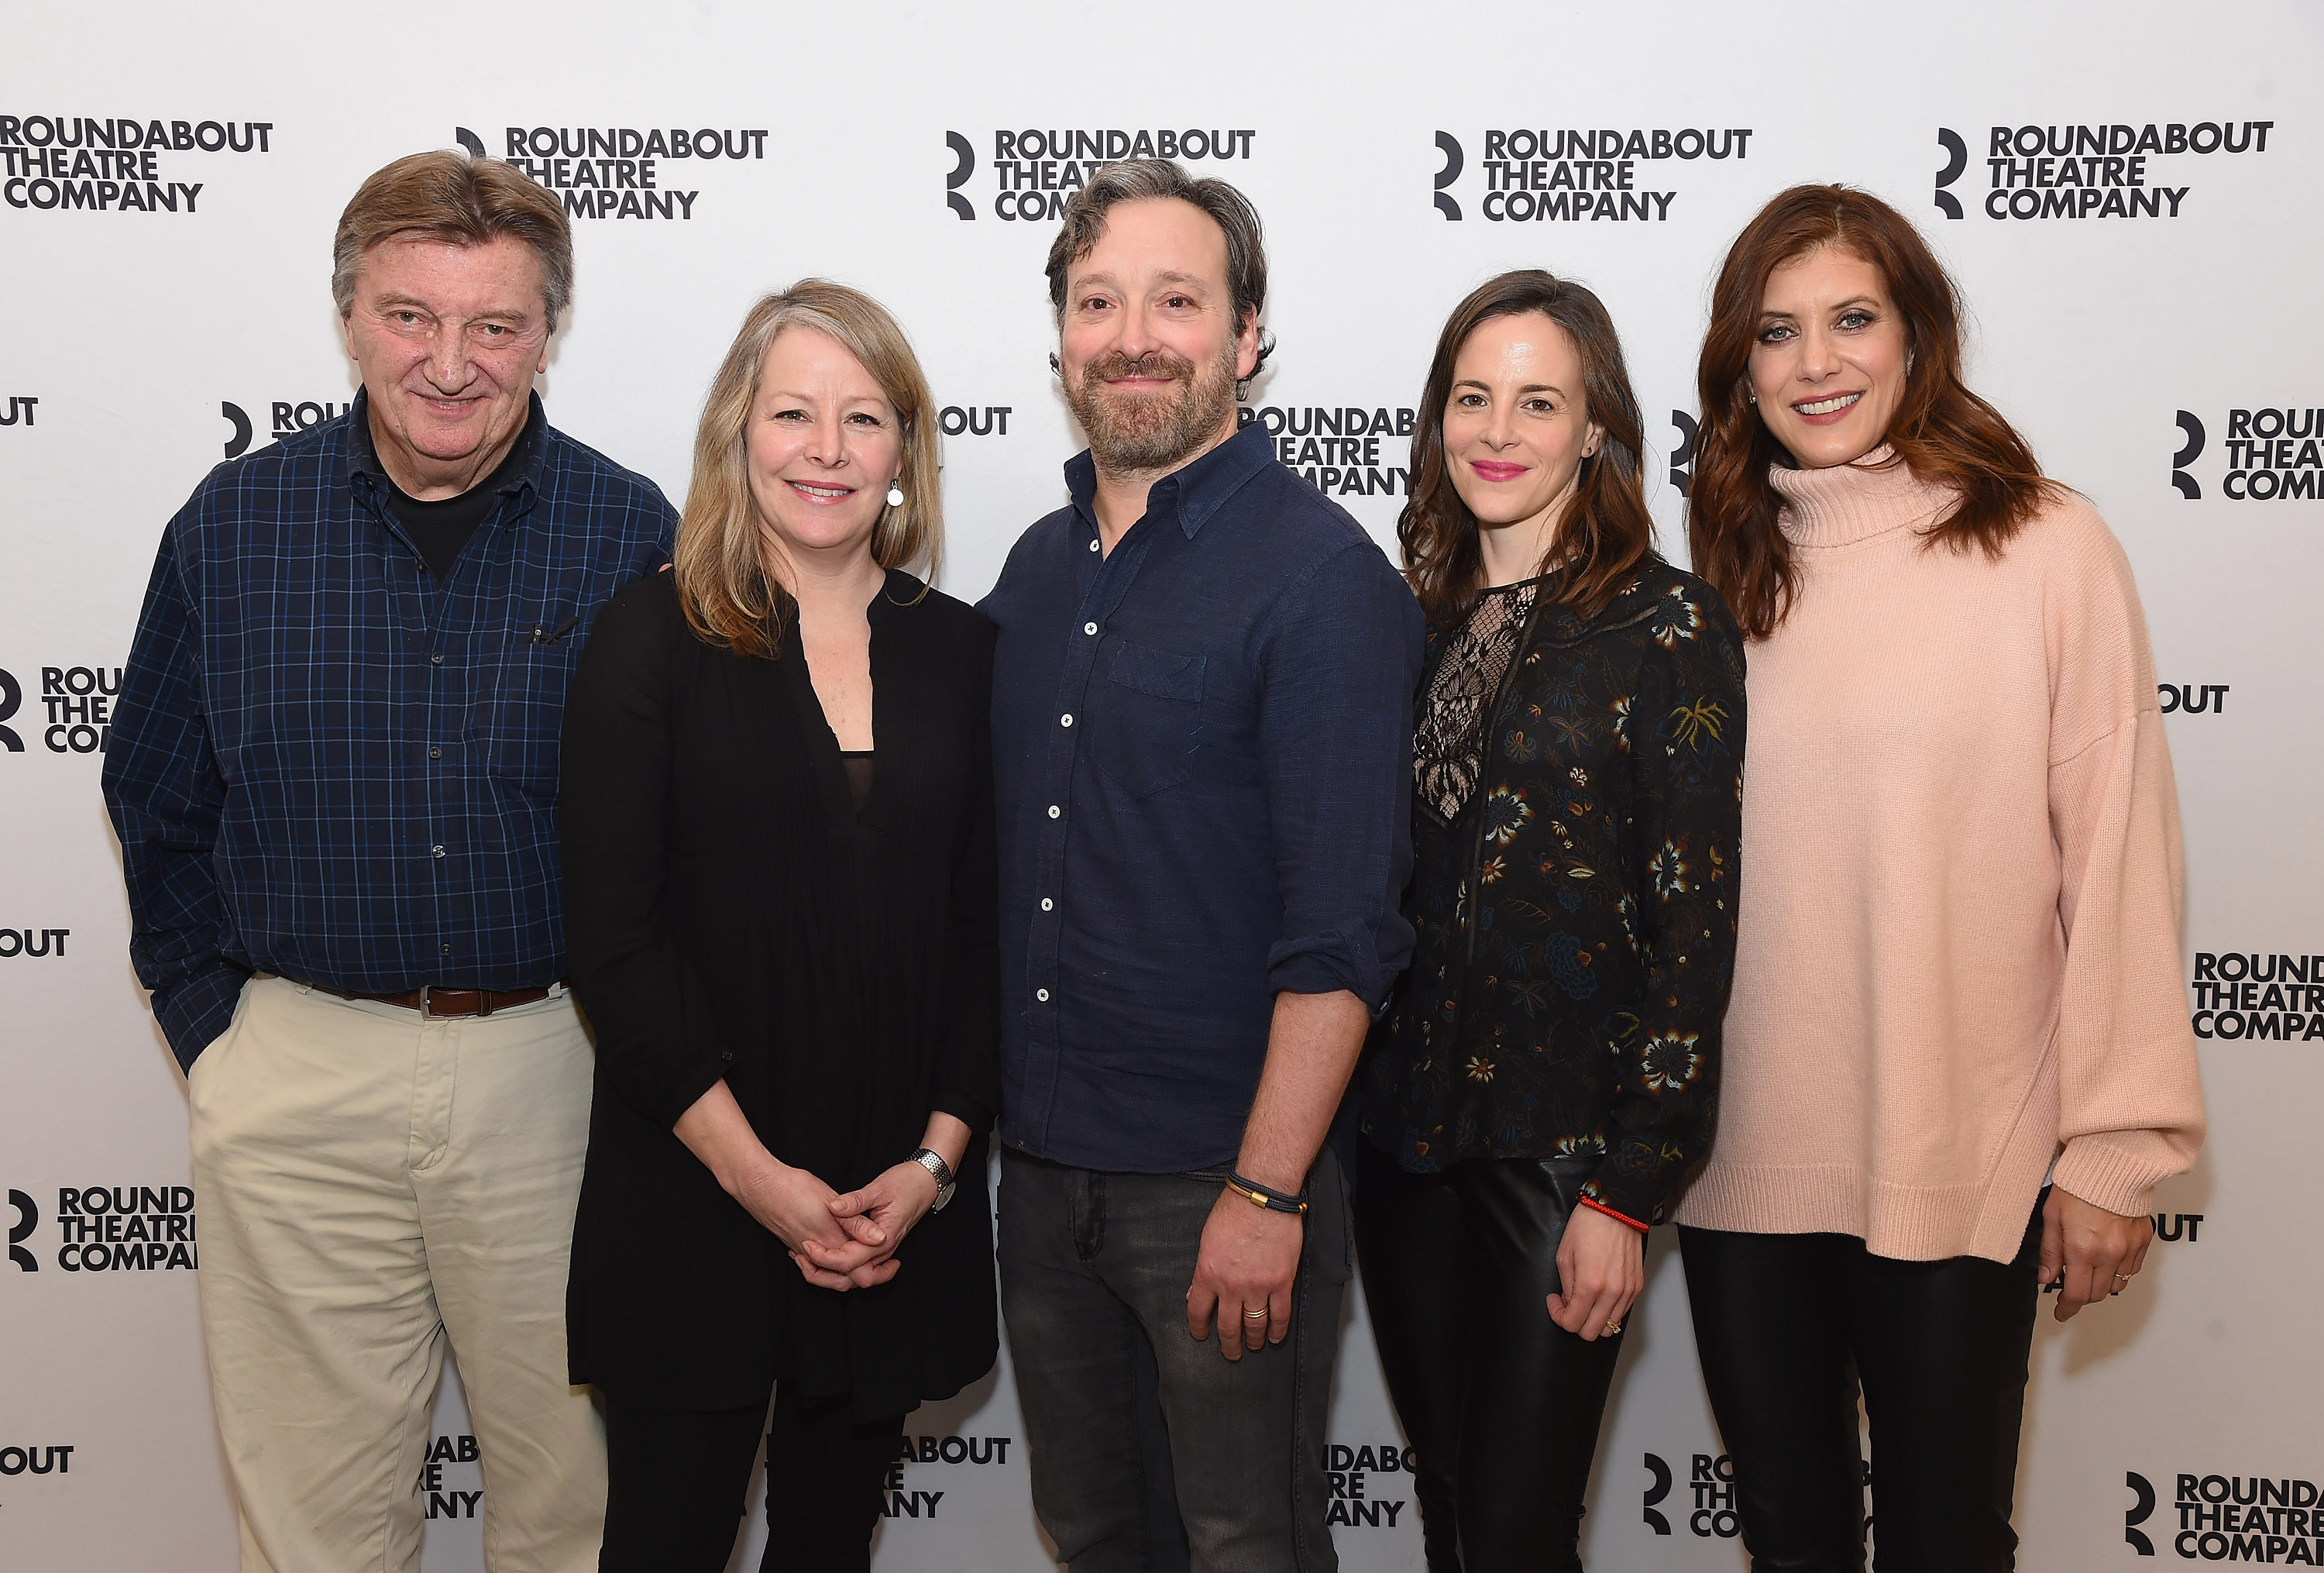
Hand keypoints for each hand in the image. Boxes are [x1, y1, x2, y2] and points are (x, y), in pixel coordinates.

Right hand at [726, 1155, 891, 1289]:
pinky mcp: (793, 1244)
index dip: (880, 1273)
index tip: (894, 1264)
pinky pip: (814, 1265)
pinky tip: (835, 1249)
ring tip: (865, 1261)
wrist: (758, 1185)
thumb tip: (880, 1239)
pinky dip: (828, 1265)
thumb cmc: (793, 1188)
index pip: (860, 1273)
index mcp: (829, 1242)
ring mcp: (802, 1250)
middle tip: (886, 1267)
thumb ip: (856, 1222)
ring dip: (847, 1273)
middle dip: (867, 1277)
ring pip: (828, 1275)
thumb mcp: (830, 1200)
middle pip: (844, 1281)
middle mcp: (816, 1253)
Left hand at [816, 1160, 942, 1288]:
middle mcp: (883, 1250)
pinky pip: (859, 1264)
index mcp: (883, 1239)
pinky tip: (824, 1248)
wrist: (927, 1182)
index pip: (849, 1261)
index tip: (807, 1244)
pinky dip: (840, 1262)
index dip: (825, 1256)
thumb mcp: (879, 1188)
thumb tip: (832, 1206)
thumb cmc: (907, 1183)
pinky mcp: (879, 1246)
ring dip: (831, 1271)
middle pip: (852, 1277)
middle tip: (803, 1256)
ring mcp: (882, 1250)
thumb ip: (855, 1201)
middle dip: (825, 1273)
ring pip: (855, 1275)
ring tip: (809, 1256)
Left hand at [1186, 1186, 1302, 1360]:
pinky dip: (1277, 1330)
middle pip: (1228, 1327)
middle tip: (1231, 1354)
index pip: (1198, 1312)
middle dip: (1228, 1345)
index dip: (1198, 1329)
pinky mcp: (1281, 1283)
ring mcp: (1258, 1286)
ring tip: (1254, 1346)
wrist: (1263, 1198)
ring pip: (1255, 1325)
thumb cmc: (1233, 1211)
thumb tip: (1197, 1293)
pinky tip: (1275, 1337)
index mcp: (1207, 1274)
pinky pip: (1280, 1315)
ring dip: (1254, 1340)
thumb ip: (1203, 1270)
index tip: (1201, 1336)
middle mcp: (1231, 1286)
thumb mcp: (1207, 1241)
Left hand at [1548, 1205, 1646, 1340]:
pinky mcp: (1637, 1286)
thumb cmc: (1588, 1225)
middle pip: (1592, 1332)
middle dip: (1575, 1323)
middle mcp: (1612, 1292)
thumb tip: (1568, 1304)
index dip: (1559, 1317)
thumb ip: (1566, 1287)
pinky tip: (1599, 1295)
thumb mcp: (1564, 1255)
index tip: (1555, 1303)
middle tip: (1567, 1305)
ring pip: (1610, 1327)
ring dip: (1594, 1319)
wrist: (1616, 1208)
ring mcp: (1628, 1290)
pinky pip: (1623, 1312)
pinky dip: (1609, 1311)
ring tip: (1584, 1300)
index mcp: (1591, 1285)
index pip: (1573, 1323)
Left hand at [2041, 1187, 2152, 1320]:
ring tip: (2089, 1271)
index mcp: (2083, 1249)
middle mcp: (2110, 1253)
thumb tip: (2047, 1278)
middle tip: (2070, 1289)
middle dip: (2082, 1296)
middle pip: (2098, 1294)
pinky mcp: (2144, 1240)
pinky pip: (2133, 1269)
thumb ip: (2051, 1252)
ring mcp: (2130, 1248)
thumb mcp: (2052, 1216)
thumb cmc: (2078, 1184)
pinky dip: (2119, 1270)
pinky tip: (2107, 1258)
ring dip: (2102, 1284)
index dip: (2067, 1308)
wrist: (2111, 1164)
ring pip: (2117, 1284)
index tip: (2061, 1312)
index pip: (2077, 1295)